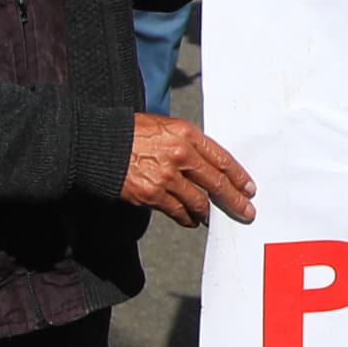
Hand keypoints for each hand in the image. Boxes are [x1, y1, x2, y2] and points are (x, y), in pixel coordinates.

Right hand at [119, 113, 256, 225]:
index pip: (222, 159)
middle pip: (216, 183)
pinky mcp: (151, 195)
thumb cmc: (132, 133)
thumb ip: (189, 144)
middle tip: (245, 212)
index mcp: (186, 134)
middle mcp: (180, 155)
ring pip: (198, 202)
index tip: (249, 189)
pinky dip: (187, 217)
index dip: (239, 177)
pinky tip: (191, 219)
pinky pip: (177, 211)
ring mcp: (166, 177)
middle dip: (234, 201)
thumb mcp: (166, 127)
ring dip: (207, 212)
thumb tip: (209, 166)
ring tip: (210, 217)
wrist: (98, 144)